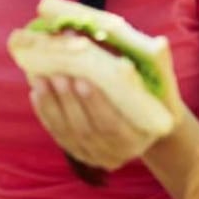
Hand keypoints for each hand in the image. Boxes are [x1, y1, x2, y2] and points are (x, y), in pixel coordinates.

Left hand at [28, 74, 165, 169]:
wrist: (144, 123)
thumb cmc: (154, 97)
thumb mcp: (162, 86)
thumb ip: (158, 66)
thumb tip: (157, 42)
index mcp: (140, 137)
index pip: (112, 124)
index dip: (95, 103)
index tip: (82, 79)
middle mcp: (118, 152)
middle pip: (86, 129)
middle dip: (69, 101)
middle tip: (57, 74)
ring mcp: (95, 155)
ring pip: (67, 132)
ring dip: (52, 104)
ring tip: (40, 78)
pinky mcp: (78, 152)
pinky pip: (57, 133)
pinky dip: (45, 112)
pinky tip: (36, 91)